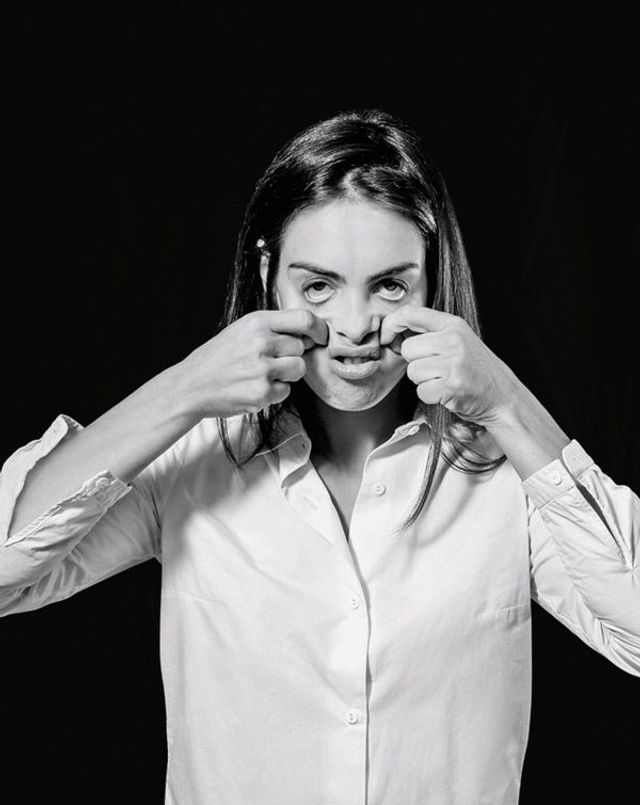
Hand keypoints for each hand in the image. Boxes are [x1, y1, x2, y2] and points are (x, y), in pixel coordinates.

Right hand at [176, 309, 328, 419]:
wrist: (191, 385)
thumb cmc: (219, 358)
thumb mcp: (242, 330)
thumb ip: (273, 329)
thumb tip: (311, 334)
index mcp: (257, 322)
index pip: (304, 319)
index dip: (319, 329)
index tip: (321, 337)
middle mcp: (261, 342)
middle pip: (301, 348)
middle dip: (291, 356)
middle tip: (269, 361)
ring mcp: (262, 369)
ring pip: (298, 369)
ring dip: (286, 375)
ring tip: (262, 374)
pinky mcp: (262, 392)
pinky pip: (285, 391)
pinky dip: (274, 392)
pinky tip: (253, 387)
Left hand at [380, 305, 516, 427]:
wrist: (501, 395)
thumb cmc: (475, 369)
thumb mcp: (457, 340)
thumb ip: (430, 333)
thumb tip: (394, 333)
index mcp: (452, 324)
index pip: (410, 313)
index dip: (391, 324)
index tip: (386, 337)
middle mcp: (453, 340)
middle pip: (408, 349)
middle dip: (415, 363)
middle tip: (435, 369)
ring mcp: (453, 362)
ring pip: (412, 372)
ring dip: (423, 381)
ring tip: (443, 380)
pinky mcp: (451, 385)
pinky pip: (421, 391)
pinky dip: (430, 396)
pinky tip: (446, 392)